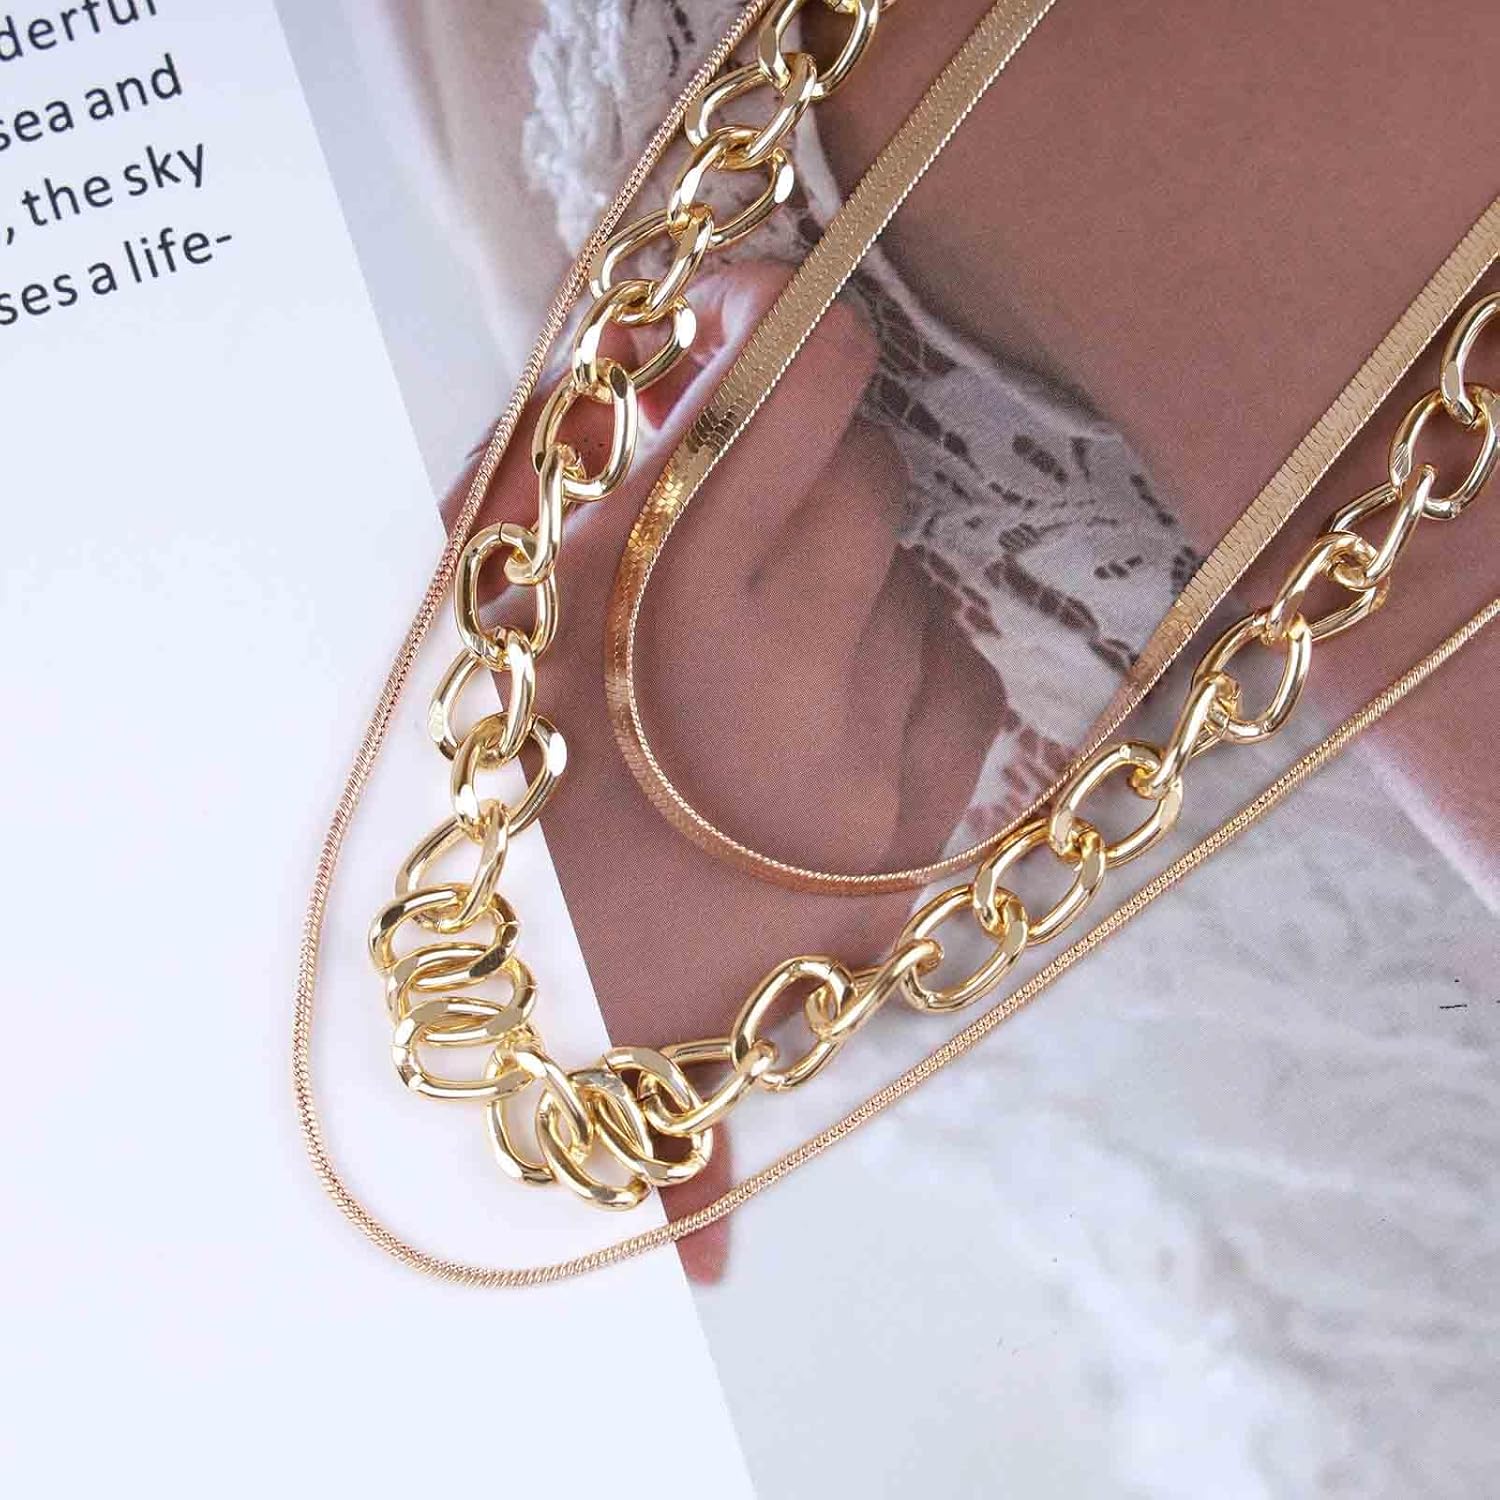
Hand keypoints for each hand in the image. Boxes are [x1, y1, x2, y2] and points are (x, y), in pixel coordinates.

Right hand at [448, 263, 1004, 1276]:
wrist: (534, 1026)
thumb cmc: (484, 804)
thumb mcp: (496, 611)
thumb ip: (594, 451)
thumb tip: (722, 320)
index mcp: (667, 603)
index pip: (804, 388)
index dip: (792, 328)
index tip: (766, 320)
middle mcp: (797, 680)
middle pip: (873, 480)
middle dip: (807, 475)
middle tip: (729, 534)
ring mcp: (874, 774)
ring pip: (917, 584)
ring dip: (847, 589)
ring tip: (753, 667)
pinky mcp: (918, 847)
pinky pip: (958, 682)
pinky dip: (902, 671)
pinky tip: (821, 718)